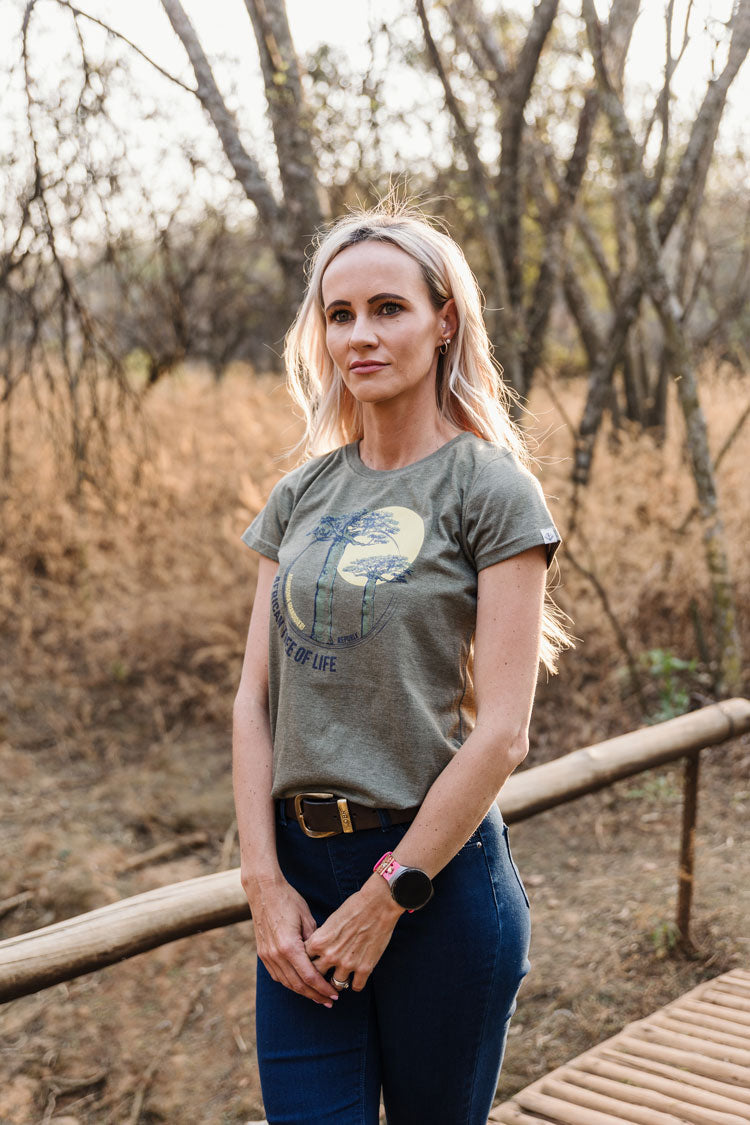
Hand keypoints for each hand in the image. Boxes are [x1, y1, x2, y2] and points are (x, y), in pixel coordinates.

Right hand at [243, 874, 339, 1006]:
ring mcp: (267, 955)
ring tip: (317, 997)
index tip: (335, 995)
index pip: (309, 976)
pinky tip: (300, 985)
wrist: (263, 890)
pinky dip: (289, 983)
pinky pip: (277, 975)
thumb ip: (314, 941)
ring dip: (302, 992)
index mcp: (289, 947)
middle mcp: (276, 955)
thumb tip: (323, 957)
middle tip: (329, 1001)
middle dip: (315, 995)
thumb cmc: (288, 900)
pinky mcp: (262, 953)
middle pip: (297, 984)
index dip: (323, 988)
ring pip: (286, 983)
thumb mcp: (307, 918)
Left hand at [304, 874, 403, 992]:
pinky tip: (357, 977)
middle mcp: (330, 956)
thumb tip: (317, 950)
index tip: (313, 964)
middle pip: (316, 977)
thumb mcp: (330, 921)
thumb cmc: (353, 907)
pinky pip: (356, 987)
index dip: (307, 963)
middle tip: (325, 977)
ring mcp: (347, 964)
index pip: (304, 961)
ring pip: (336, 985)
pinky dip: (356, 983)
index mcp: (319, 942)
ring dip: (338, 982)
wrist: (378, 904)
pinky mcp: (365, 968)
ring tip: (341, 977)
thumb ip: (322, 938)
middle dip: (319, 977)